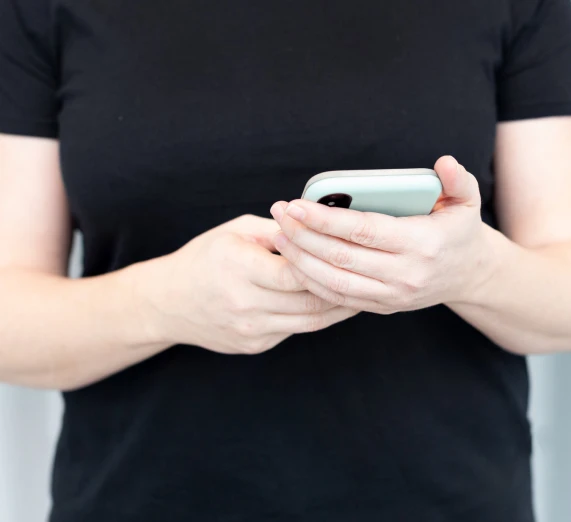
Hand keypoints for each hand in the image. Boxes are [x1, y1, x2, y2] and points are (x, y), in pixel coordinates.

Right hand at [135, 215, 358, 353]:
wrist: (167, 302)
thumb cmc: (205, 258)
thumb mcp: (235, 231)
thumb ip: (277, 229)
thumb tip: (317, 222)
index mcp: (239, 266)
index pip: (297, 271)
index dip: (325, 263)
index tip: (349, 254)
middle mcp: (244, 302)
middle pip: (309, 300)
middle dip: (343, 289)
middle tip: (367, 277)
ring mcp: (250, 328)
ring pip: (309, 321)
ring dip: (338, 307)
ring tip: (360, 292)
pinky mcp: (254, 344)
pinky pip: (295, 331)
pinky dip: (316, 317)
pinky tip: (332, 305)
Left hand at [269, 156, 492, 313]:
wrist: (468, 274)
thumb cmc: (459, 230)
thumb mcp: (467, 201)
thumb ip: (457, 180)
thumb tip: (444, 162)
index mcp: (422, 244)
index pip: (364, 231)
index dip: (326, 219)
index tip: (297, 204)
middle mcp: (405, 275)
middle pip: (342, 257)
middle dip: (303, 236)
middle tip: (279, 214)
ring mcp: (393, 295)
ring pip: (335, 282)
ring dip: (301, 260)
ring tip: (279, 236)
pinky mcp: (383, 307)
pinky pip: (339, 298)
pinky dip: (312, 281)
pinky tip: (294, 261)